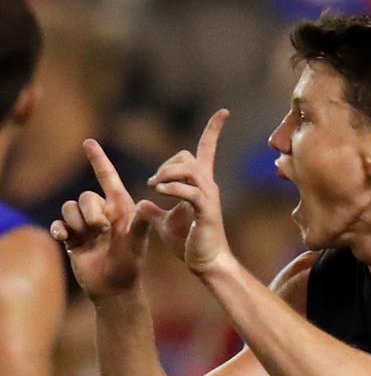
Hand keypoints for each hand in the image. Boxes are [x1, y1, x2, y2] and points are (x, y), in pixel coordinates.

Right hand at [50, 140, 149, 300]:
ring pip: (69, 208)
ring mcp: (85, 225)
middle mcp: (103, 212)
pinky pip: (57, 224)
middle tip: (102, 230)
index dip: (98, 160)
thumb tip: (143, 205)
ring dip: (77, 223)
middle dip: (90, 212)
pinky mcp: (72, 237)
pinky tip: (66, 240)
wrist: (115, 288)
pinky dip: (59, 230)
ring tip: (89, 239)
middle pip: (85, 197)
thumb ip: (139, 225)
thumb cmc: (131, 265)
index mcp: (120, 207)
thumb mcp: (137, 244)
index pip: (107, 178)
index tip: (89, 142)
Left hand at [140, 109, 231, 274]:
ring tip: (155, 187)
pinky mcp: (205, 212)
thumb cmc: (189, 244)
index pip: (207, 150)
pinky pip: (190, 191)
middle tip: (153, 184)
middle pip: (190, 156)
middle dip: (168, 164)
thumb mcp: (165, 224)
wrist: (206, 264)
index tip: (224, 112)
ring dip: (168, 173)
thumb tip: (142, 204)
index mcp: (200, 186)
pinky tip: (159, 193)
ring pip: (190, 168)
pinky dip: (172, 188)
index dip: (214, 130)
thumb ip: (154, 212)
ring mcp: (208, 198)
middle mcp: (208, 187)